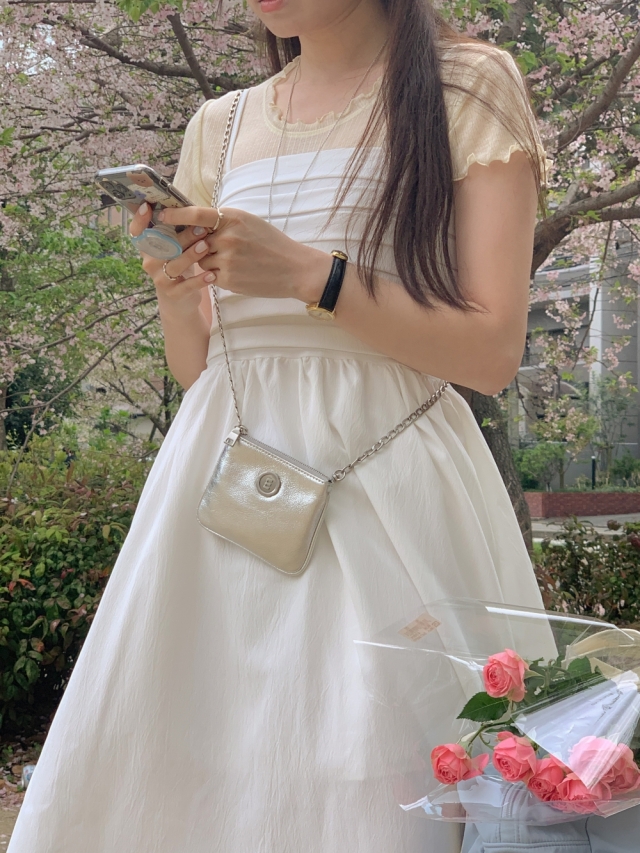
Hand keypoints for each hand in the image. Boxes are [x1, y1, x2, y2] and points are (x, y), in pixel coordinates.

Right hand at [129, 202, 215, 317]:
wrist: (181, 300)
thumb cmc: (180, 266)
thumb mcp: (176, 247)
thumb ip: (176, 231)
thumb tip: (188, 205)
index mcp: (149, 248)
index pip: (137, 232)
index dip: (139, 220)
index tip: (148, 206)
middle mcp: (150, 262)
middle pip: (163, 247)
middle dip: (182, 236)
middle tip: (201, 227)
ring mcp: (160, 279)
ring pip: (174, 265)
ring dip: (190, 255)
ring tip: (205, 247)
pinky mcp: (173, 294)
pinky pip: (186, 286)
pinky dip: (200, 280)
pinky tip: (211, 274)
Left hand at [156, 205, 332, 303]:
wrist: (295, 269)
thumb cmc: (272, 244)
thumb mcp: (249, 222)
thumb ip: (224, 221)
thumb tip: (197, 222)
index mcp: (232, 218)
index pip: (196, 214)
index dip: (176, 215)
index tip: (162, 215)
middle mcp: (227, 237)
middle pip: (194, 240)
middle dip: (193, 245)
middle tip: (196, 246)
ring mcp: (227, 259)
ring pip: (200, 261)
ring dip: (208, 262)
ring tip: (232, 262)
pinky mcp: (228, 279)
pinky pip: (210, 276)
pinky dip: (218, 275)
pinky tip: (236, 273)